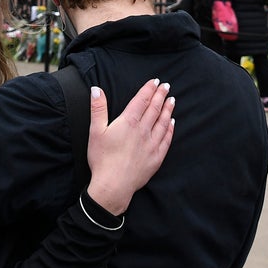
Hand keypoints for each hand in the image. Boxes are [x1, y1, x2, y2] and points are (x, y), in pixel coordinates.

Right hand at [85, 79, 174, 215]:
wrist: (113, 186)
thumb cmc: (102, 159)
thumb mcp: (95, 131)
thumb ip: (98, 108)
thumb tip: (96, 89)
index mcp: (128, 122)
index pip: (142, 100)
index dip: (149, 89)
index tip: (156, 81)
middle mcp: (143, 130)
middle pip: (155, 108)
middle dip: (161, 95)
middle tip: (167, 86)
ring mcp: (151, 144)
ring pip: (163, 122)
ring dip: (168, 109)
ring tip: (172, 100)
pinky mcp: (156, 157)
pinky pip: (166, 139)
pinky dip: (170, 129)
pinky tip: (172, 123)